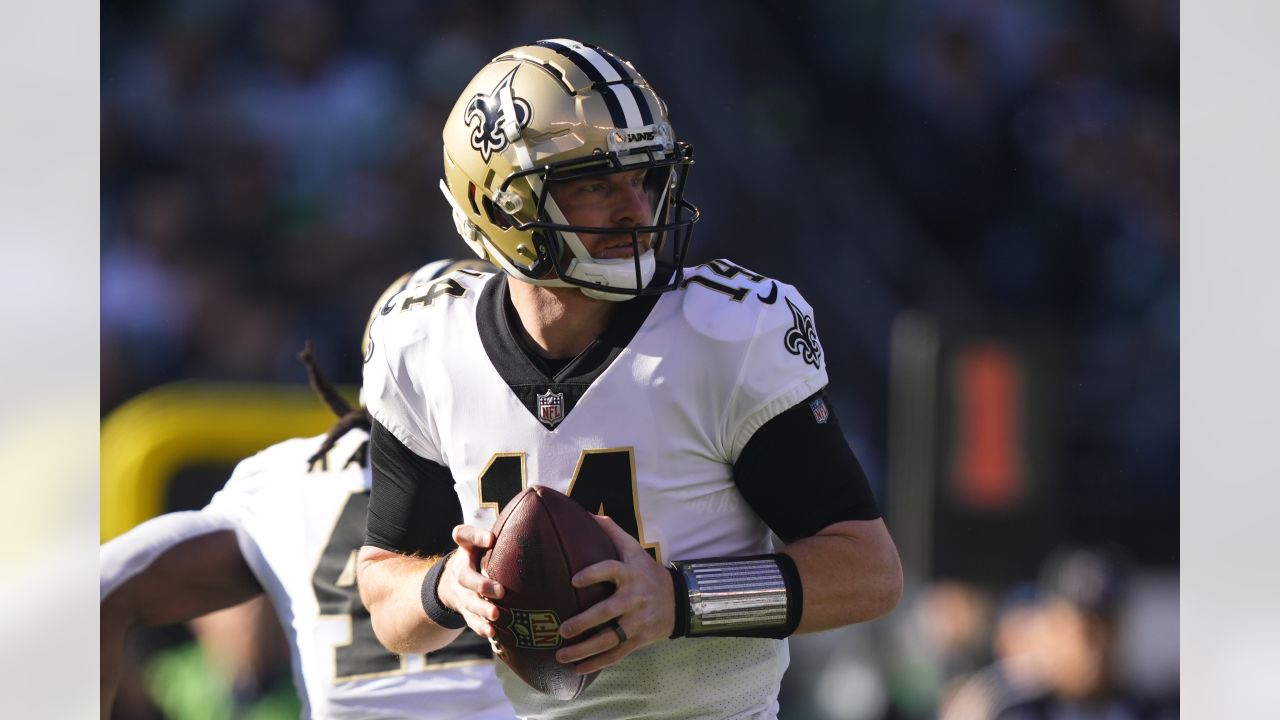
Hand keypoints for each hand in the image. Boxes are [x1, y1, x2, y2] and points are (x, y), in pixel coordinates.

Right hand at [435, 524, 505, 638]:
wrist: (452, 581)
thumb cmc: (481, 556)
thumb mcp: (486, 542)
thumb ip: (506, 535)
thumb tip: (547, 525)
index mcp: (465, 547)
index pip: (464, 535)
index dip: (476, 536)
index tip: (491, 538)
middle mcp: (459, 568)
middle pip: (465, 576)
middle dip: (482, 585)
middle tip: (500, 591)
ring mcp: (459, 591)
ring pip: (468, 601)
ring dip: (482, 609)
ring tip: (495, 615)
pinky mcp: (463, 609)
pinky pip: (469, 619)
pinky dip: (480, 627)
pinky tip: (492, 633)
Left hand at [554, 515, 674, 673]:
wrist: (678, 599)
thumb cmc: (647, 572)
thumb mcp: (634, 550)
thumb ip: (612, 532)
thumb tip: (586, 513)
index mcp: (630, 574)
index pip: (611, 570)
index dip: (593, 574)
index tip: (573, 581)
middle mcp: (634, 598)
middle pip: (608, 612)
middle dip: (584, 622)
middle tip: (562, 629)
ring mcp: (637, 621)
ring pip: (610, 638)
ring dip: (584, 650)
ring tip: (561, 655)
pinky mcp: (638, 639)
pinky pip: (616, 654)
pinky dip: (597, 663)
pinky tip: (577, 670)